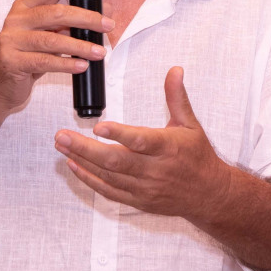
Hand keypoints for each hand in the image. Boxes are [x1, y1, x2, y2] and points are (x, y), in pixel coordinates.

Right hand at [0, 0, 114, 115]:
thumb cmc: (26, 56)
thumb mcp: (46, 34)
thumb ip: (66, 24)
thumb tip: (100, 15)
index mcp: (24, 6)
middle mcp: (16, 20)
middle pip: (56, 13)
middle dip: (86, 18)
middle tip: (107, 25)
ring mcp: (12, 40)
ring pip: (52, 40)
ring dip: (81, 45)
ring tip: (99, 51)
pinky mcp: (12, 61)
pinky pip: (45, 61)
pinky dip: (67, 64)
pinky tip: (82, 66)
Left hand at [54, 66, 233, 219]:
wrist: (209, 195)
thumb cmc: (198, 156)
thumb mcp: (190, 124)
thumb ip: (176, 97)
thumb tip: (174, 70)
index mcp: (168, 147)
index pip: (141, 141)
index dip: (120, 134)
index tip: (98, 126)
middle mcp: (155, 170)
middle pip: (116, 161)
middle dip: (85, 148)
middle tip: (61, 136)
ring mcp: (145, 188)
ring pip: (109, 176)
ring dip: (82, 161)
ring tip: (61, 146)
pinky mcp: (138, 200)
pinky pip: (109, 192)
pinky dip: (89, 179)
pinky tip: (74, 165)